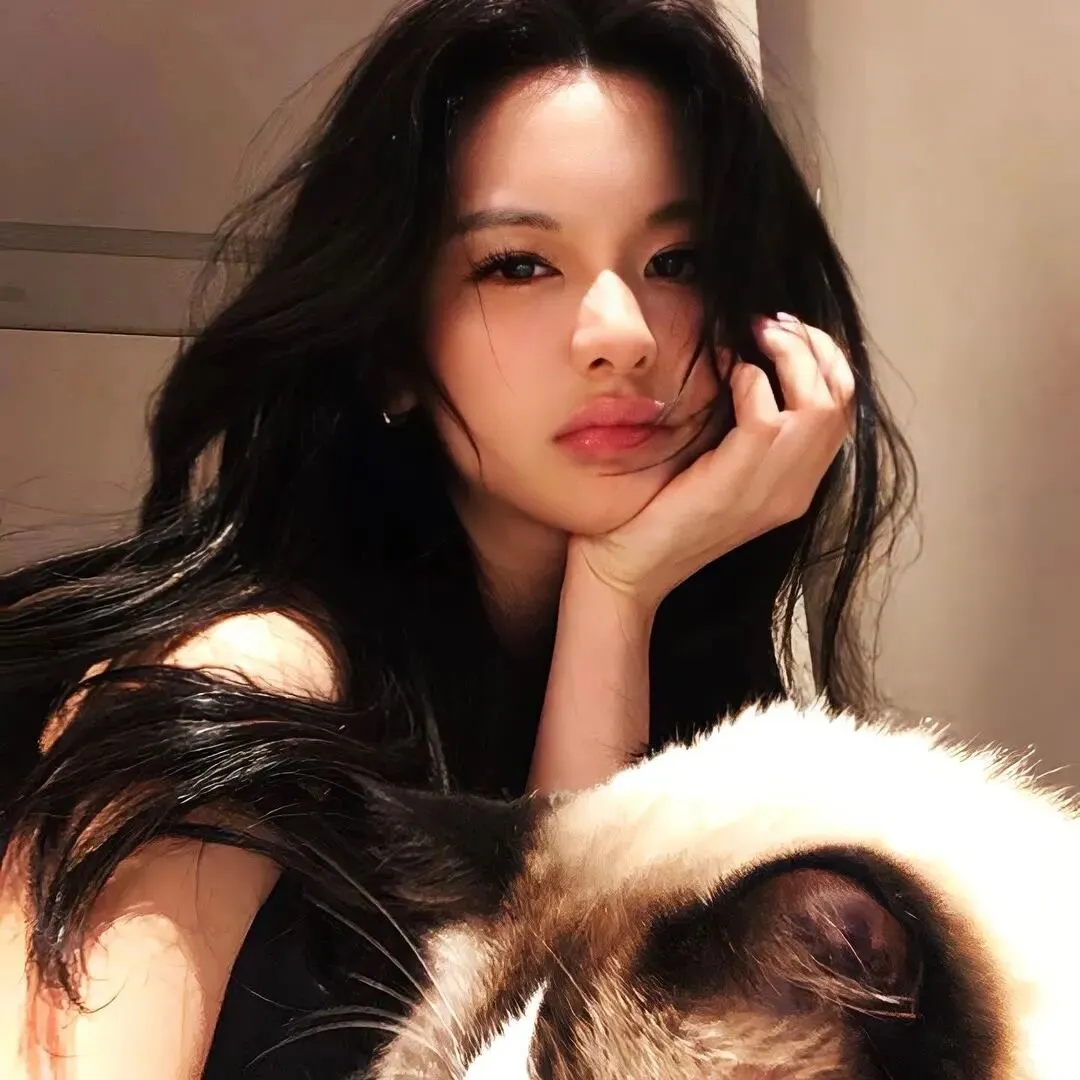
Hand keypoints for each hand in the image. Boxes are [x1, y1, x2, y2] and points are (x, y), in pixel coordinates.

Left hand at [570, 313, 855, 611]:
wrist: (628, 568)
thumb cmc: (659, 512)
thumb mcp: (716, 465)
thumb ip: (742, 426)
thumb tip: (744, 359)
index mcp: (796, 483)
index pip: (842, 410)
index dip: (824, 359)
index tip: (786, 332)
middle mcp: (797, 488)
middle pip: (842, 399)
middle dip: (814, 346)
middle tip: (771, 323)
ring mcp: (773, 490)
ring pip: (821, 404)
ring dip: (789, 355)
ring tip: (756, 335)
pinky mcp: (738, 484)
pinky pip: (768, 417)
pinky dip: (752, 382)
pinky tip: (729, 374)